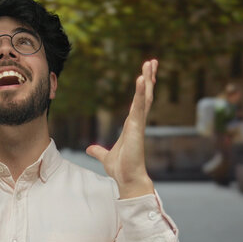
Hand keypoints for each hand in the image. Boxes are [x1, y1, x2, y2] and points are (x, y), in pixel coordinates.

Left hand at [86, 59, 157, 198]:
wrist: (128, 179)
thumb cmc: (121, 168)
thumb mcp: (105, 157)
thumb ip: (98, 151)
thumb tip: (90, 149)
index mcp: (131, 125)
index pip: (138, 102)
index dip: (142, 89)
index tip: (145, 75)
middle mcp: (136, 122)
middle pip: (145, 95)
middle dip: (149, 78)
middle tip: (152, 62)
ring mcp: (138, 123)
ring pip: (145, 97)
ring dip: (148, 79)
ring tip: (151, 63)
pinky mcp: (137, 127)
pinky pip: (139, 106)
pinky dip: (141, 92)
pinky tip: (142, 79)